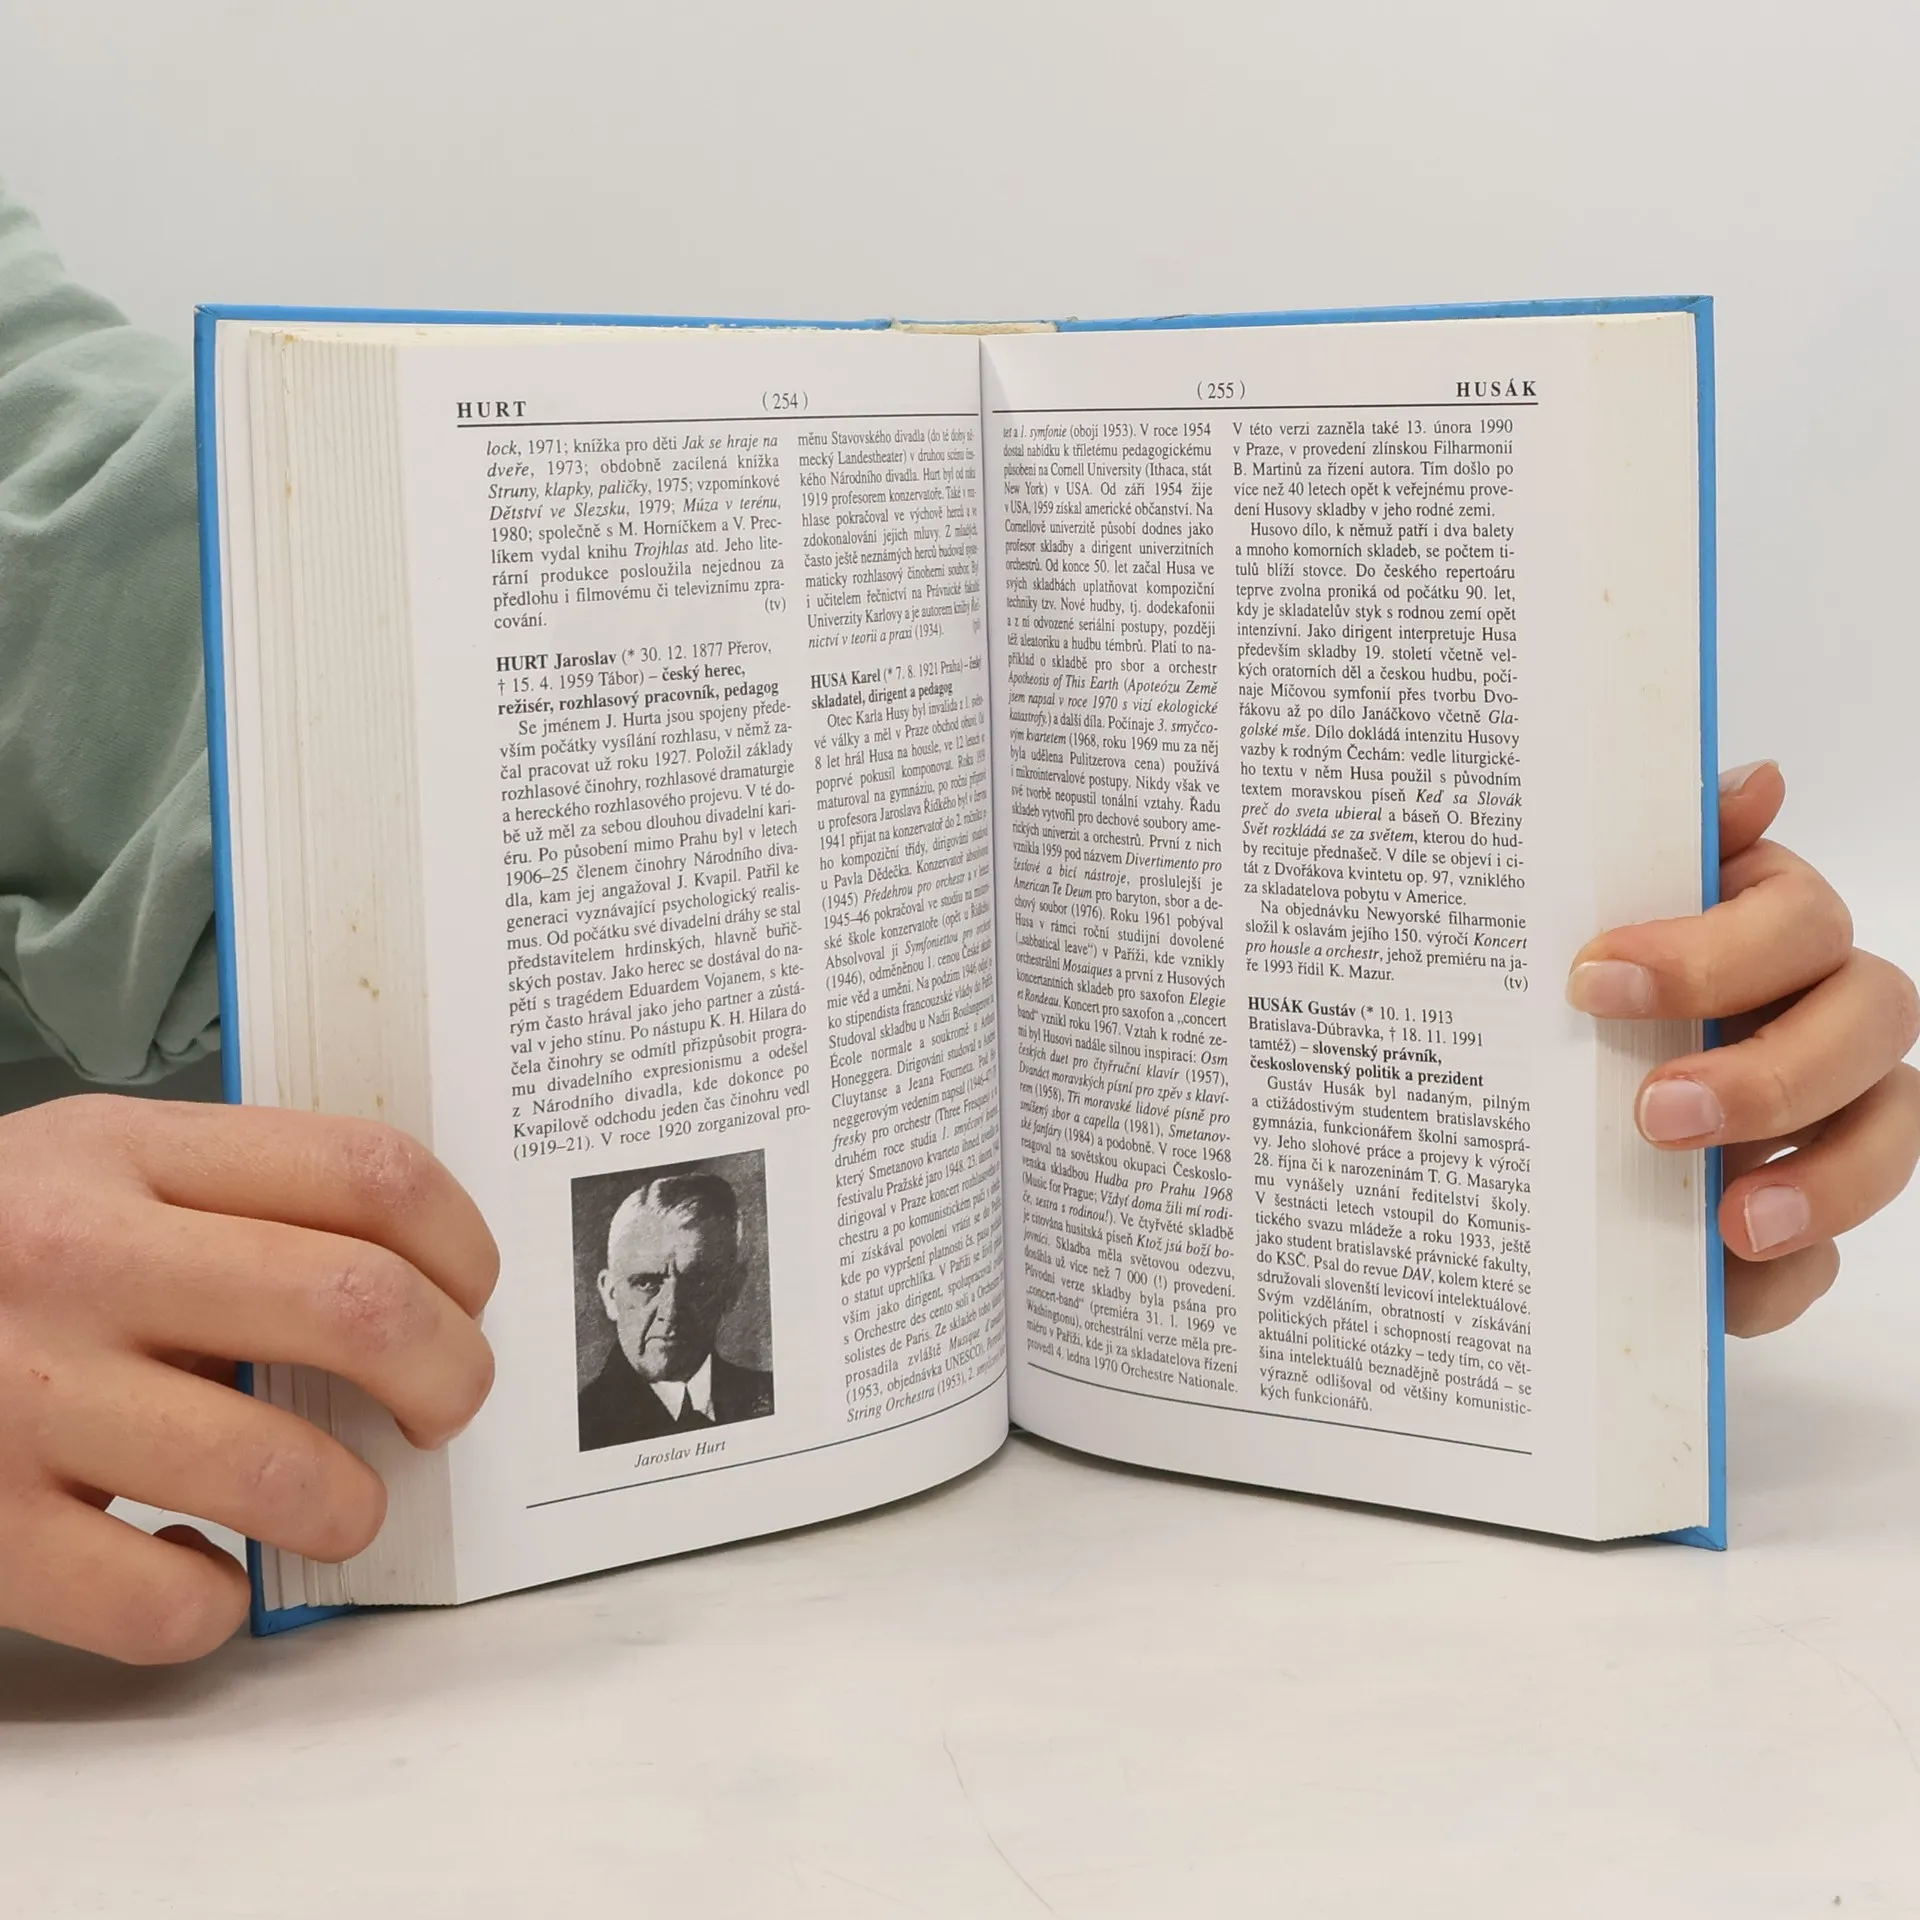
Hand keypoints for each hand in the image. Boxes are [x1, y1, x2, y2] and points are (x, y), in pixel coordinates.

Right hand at [0, 1096, 496, 1662]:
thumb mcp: (86, 1167)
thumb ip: (227, 1200)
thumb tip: (410, 1291)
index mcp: (124, 1150)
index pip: (368, 1170)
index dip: (464, 1245)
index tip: (471, 1297)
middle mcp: (78, 1258)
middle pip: (359, 1307)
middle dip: (452, 1376)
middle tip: (446, 1409)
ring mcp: (20, 1395)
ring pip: (282, 1471)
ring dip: (352, 1506)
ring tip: (337, 1504)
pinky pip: (161, 1603)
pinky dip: (216, 1606)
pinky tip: (199, 1573)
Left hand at [1567, 761, 1919, 1335]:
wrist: (1528, 1123)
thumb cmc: (1577, 997)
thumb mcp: (1587, 915)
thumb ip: (1662, 846)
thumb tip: (1760, 779)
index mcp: (1767, 929)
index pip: (1798, 918)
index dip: (1712, 950)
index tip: (1591, 982)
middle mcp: (1820, 1011)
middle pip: (1869, 1021)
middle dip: (1771, 1070)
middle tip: (1658, 1113)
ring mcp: (1830, 1117)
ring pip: (1892, 1134)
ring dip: (1823, 1177)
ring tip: (1728, 1220)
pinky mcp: (1805, 1219)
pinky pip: (1830, 1255)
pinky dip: (1781, 1275)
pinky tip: (1720, 1279)